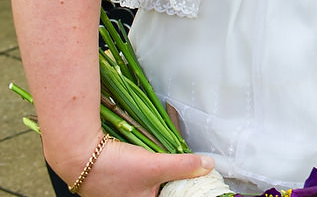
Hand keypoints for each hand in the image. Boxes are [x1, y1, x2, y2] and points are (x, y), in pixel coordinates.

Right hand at [61, 136, 215, 196]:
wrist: (77, 154)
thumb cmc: (112, 166)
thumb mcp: (155, 165)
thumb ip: (184, 166)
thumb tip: (208, 165)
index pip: (171, 195)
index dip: (183, 187)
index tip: (197, 177)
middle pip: (161, 189)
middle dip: (172, 178)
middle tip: (185, 167)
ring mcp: (119, 194)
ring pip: (149, 183)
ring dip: (159, 171)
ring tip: (164, 160)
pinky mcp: (112, 183)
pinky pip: (137, 176)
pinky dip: (145, 167)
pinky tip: (147, 156)